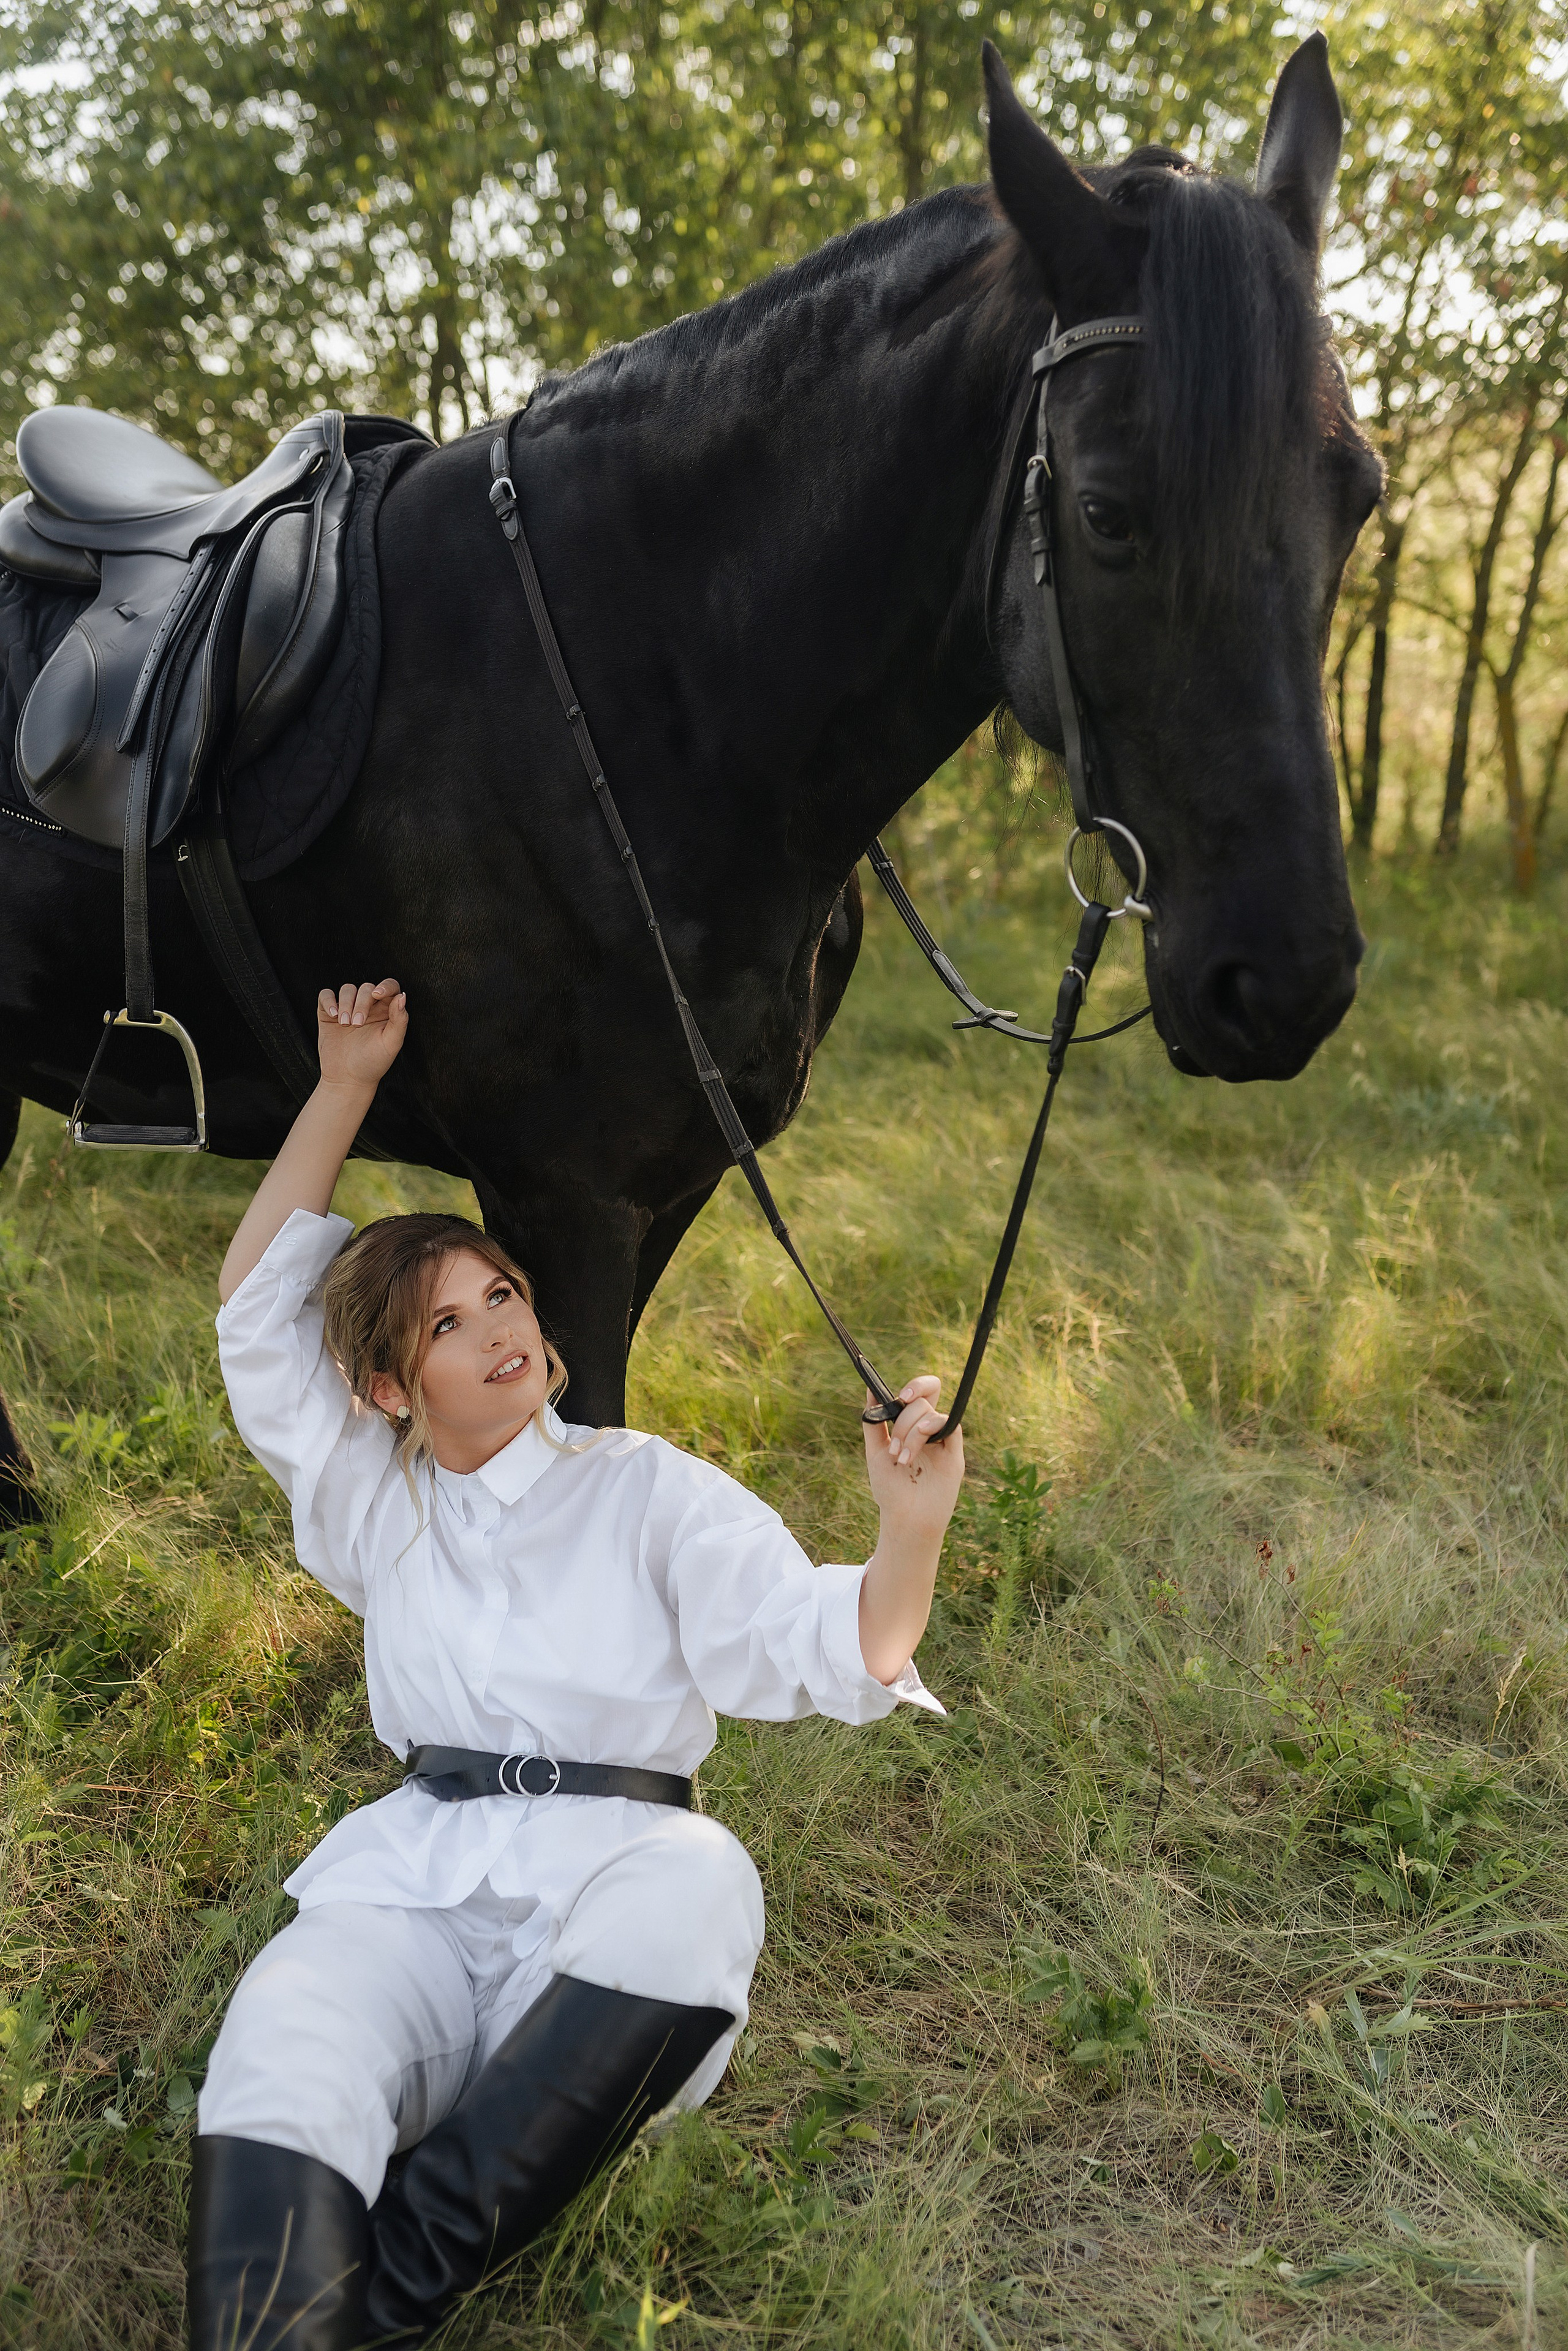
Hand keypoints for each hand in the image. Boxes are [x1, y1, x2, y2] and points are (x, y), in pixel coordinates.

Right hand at [316, 979, 407, 1093]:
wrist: (348, 1080)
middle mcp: (368, 1007)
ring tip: (345, 1025)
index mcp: (387, 1011)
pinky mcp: (328, 1014)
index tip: (377, 994)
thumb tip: (402, 996)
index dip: (385, 985)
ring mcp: (348, 1009)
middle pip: (366, 988)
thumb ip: (400, 1019)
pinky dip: (328, 1001)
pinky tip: (333, 1014)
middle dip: (361, 1003)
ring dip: (345, 1003)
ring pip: (347, 989)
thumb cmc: (372, 1064)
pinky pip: (326, 995)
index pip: (390, 987)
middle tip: (357, 1025)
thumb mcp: (391, 1044)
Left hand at [862, 1376, 963, 1545]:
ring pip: (930, 1412)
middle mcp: (929, 1431)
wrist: (904, 1519)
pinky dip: (930, 1428)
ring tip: (901, 1460)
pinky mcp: (953, 1454)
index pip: (922, 1393)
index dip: (915, 1386)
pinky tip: (915, 1449)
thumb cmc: (890, 1489)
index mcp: (912, 1426)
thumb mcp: (875, 1451)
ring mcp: (942, 1442)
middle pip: (926, 1399)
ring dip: (909, 1432)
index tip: (900, 1396)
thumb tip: (869, 1389)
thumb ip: (874, 1421)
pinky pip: (950, 1426)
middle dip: (904, 1417)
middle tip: (894, 1445)